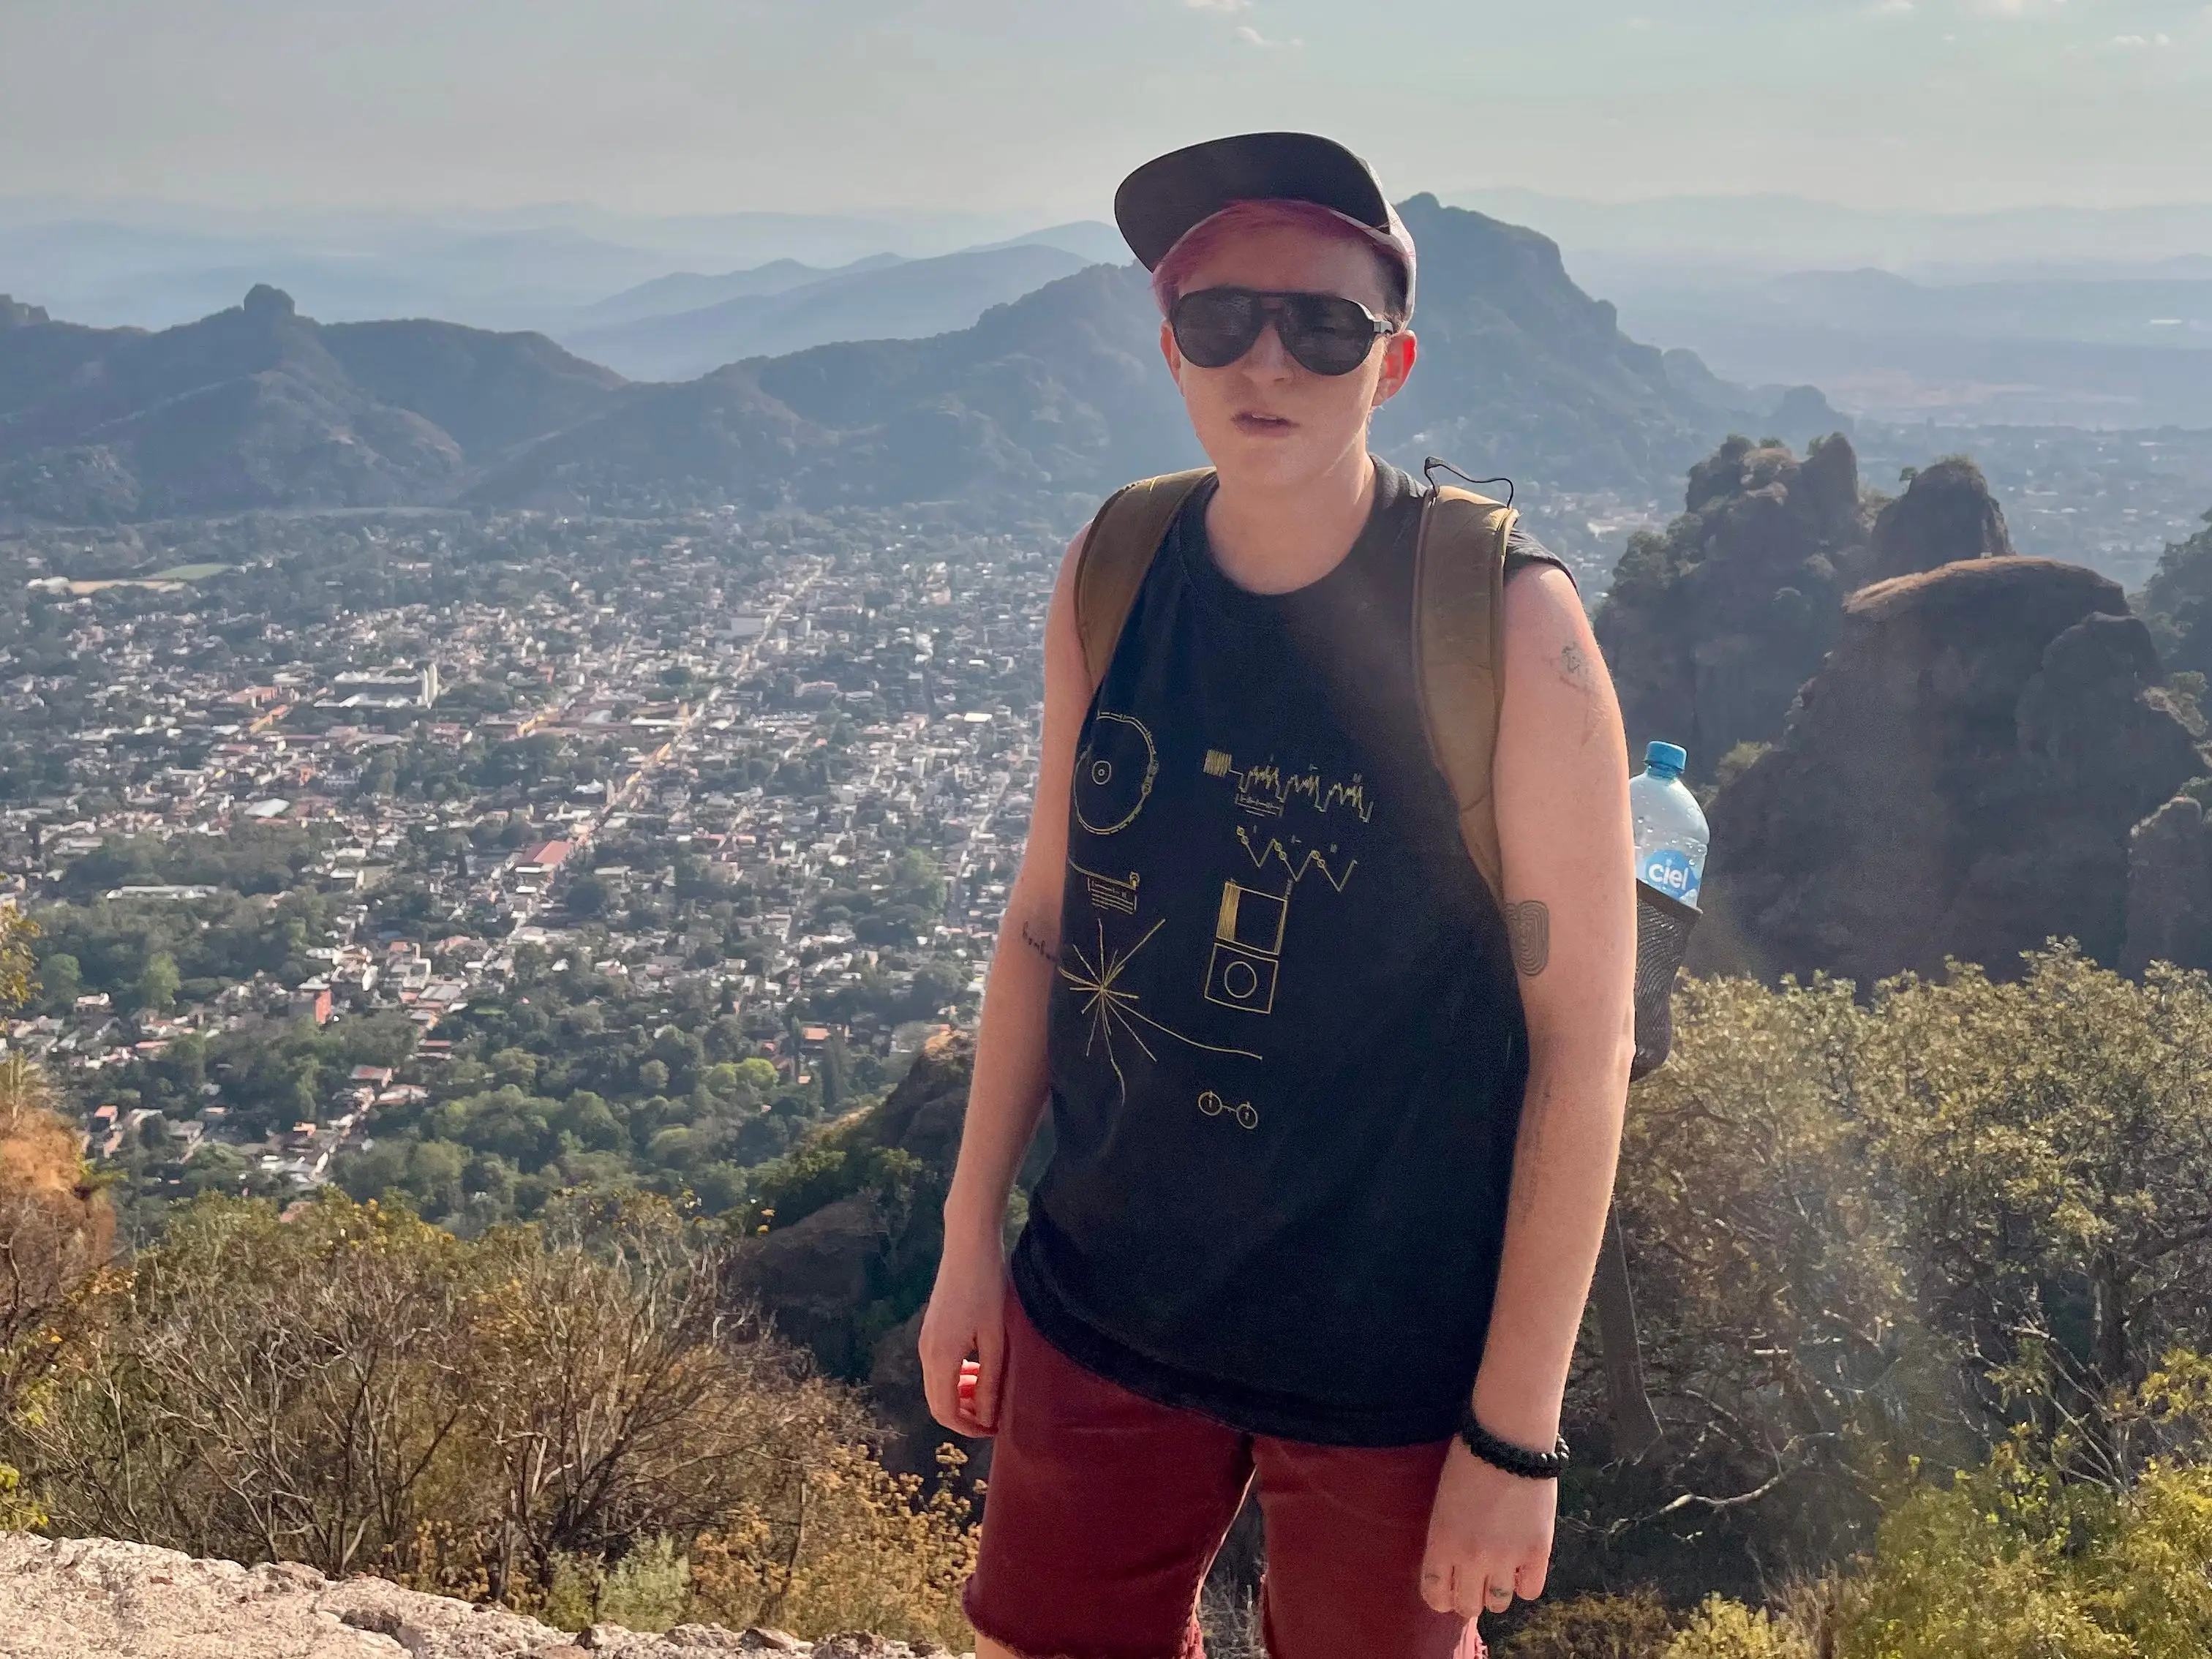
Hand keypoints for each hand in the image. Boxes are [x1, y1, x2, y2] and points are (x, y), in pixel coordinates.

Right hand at [917, 1230, 1007, 1435]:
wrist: (968, 1247)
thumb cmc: (987, 1288)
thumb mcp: (995, 1339)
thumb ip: (991, 1381)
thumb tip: (987, 1418)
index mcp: (940, 1358)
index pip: (946, 1412)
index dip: (969, 1428)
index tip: (994, 1429)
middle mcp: (926, 1352)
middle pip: (937, 1403)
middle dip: (964, 1416)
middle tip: (994, 1417)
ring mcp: (925, 1340)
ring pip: (937, 1386)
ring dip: (961, 1396)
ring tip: (990, 1393)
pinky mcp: (930, 1330)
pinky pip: (939, 1368)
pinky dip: (956, 1378)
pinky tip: (980, 1370)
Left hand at [1418, 1440, 1556, 1622]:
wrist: (1507, 1440)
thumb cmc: (1468, 1462)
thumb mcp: (1443, 1503)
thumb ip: (1445, 1539)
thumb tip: (1452, 1569)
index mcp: (1441, 1543)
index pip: (1435, 1596)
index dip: (1442, 1596)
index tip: (1449, 1588)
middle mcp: (1471, 1558)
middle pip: (1467, 1606)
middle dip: (1469, 1595)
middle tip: (1476, 1579)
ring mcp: (1505, 1558)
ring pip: (1498, 1603)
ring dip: (1497, 1590)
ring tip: (1500, 1568)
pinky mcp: (1537, 1552)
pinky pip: (1530, 1591)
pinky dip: (1525, 1581)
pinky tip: (1522, 1563)